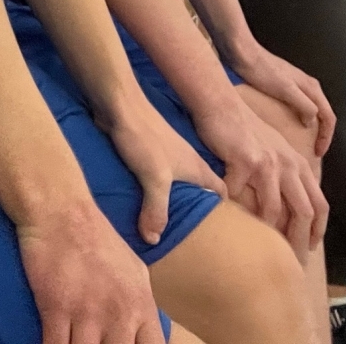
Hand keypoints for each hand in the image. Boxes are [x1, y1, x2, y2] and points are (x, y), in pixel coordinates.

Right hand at [18, 202, 164, 343]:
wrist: (60, 211)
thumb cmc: (96, 237)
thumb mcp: (135, 269)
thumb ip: (141, 304)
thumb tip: (145, 328)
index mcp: (142, 307)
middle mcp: (119, 316)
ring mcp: (87, 314)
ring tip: (75, 343)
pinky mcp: (55, 308)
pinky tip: (54, 343)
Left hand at [105, 95, 226, 245]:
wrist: (120, 106)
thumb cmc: (144, 138)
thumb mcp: (154, 178)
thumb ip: (157, 210)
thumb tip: (154, 240)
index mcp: (198, 169)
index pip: (222, 193)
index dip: (225, 212)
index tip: (223, 231)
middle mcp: (187, 163)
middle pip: (201, 191)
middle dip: (198, 211)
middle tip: (190, 235)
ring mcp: (168, 158)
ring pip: (178, 185)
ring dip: (173, 201)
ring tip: (164, 223)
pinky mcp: (148, 154)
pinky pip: (157, 179)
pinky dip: (154, 191)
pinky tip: (142, 203)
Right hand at [191, 92, 326, 257]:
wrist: (221, 104)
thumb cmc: (244, 129)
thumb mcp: (275, 149)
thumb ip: (285, 172)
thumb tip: (288, 202)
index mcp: (299, 165)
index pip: (320, 204)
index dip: (317, 230)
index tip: (309, 247)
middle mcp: (289, 165)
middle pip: (303, 211)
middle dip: (298, 240)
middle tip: (290, 259)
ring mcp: (268, 163)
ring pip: (274, 208)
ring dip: (267, 229)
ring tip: (259, 244)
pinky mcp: (244, 160)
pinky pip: (239, 193)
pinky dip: (232, 206)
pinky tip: (226, 214)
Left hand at [231, 41, 334, 155]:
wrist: (241, 52)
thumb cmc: (261, 70)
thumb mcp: (286, 89)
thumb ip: (304, 105)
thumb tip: (312, 122)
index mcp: (312, 88)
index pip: (329, 117)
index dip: (326, 137)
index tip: (319, 153)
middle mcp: (307, 86)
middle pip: (321, 114)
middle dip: (320, 134)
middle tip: (312, 151)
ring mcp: (294, 86)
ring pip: (309, 110)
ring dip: (309, 127)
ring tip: (301, 143)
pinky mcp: (281, 87)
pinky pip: (296, 107)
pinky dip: (296, 119)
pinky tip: (285, 126)